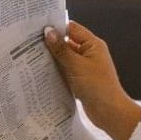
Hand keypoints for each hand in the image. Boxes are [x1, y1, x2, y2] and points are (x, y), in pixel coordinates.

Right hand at [43, 21, 140, 139]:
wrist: (109, 111)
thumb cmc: (97, 86)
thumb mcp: (76, 65)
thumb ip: (61, 49)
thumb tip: (49, 32)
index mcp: (93, 44)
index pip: (72, 28)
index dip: (57, 28)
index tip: (38, 30)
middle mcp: (89, 53)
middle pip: (67, 43)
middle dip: (52, 44)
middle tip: (31, 45)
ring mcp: (85, 67)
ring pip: (65, 58)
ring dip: (53, 59)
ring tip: (33, 59)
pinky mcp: (81, 80)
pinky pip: (66, 71)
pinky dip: (57, 71)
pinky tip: (43, 74)